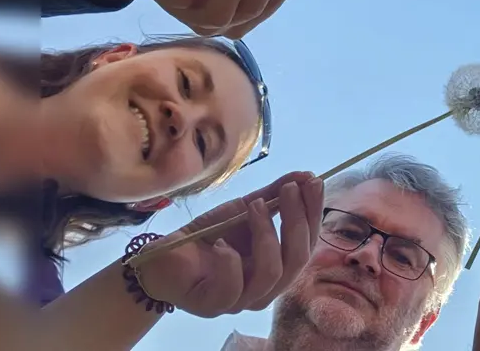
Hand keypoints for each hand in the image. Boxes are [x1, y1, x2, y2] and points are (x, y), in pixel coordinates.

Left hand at [136, 171, 323, 317]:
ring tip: (254, 207)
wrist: (166, 255)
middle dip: (297, 221)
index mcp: (279, 268)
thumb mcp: (245, 209)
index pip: (308, 244)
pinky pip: (233, 287)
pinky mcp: (214, 304)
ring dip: (266, 234)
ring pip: (272, 274)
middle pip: (297, 261)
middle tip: (288, 189)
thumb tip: (306, 175)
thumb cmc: (210, 235)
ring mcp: (241, 300)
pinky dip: (231, 261)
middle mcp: (266, 288)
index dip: (313, 214)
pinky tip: (221, 243)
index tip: (314, 182)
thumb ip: (275, 196)